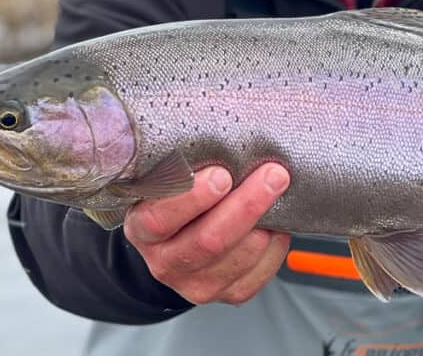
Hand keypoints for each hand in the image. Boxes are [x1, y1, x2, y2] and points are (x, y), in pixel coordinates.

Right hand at [124, 163, 290, 304]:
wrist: (180, 237)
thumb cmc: (178, 196)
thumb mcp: (166, 176)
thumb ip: (183, 162)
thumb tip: (222, 129)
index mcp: (143, 228)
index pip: (160, 218)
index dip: (192, 197)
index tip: (222, 174)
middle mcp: (166, 262)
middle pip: (209, 240)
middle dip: (246, 204)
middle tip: (273, 174)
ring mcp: (197, 284)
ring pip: (240, 255)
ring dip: (266, 220)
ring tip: (279, 189)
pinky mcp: (229, 293)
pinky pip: (259, 272)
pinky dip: (275, 244)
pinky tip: (276, 221)